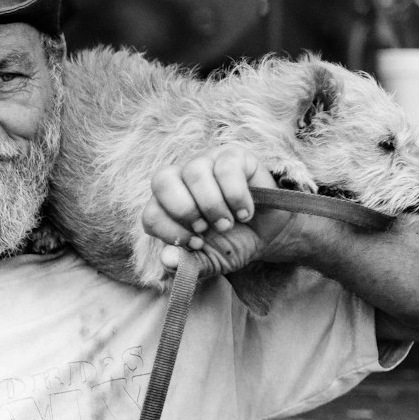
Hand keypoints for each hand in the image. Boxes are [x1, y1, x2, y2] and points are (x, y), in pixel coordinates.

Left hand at [141, 146, 296, 276]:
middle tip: (205, 229)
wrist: (267, 234)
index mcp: (168, 206)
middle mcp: (182, 180)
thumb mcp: (210, 261)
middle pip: (162, 180)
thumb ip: (187, 263)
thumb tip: (167, 260)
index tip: (195, 244)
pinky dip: (236, 196)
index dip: (170, 231)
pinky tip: (245, 212)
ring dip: (212, 205)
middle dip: (184, 210)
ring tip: (228, 223)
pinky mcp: (233, 156)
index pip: (151, 212)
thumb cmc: (231, 243)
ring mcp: (206, 162)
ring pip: (194, 171)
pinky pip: (226, 168)